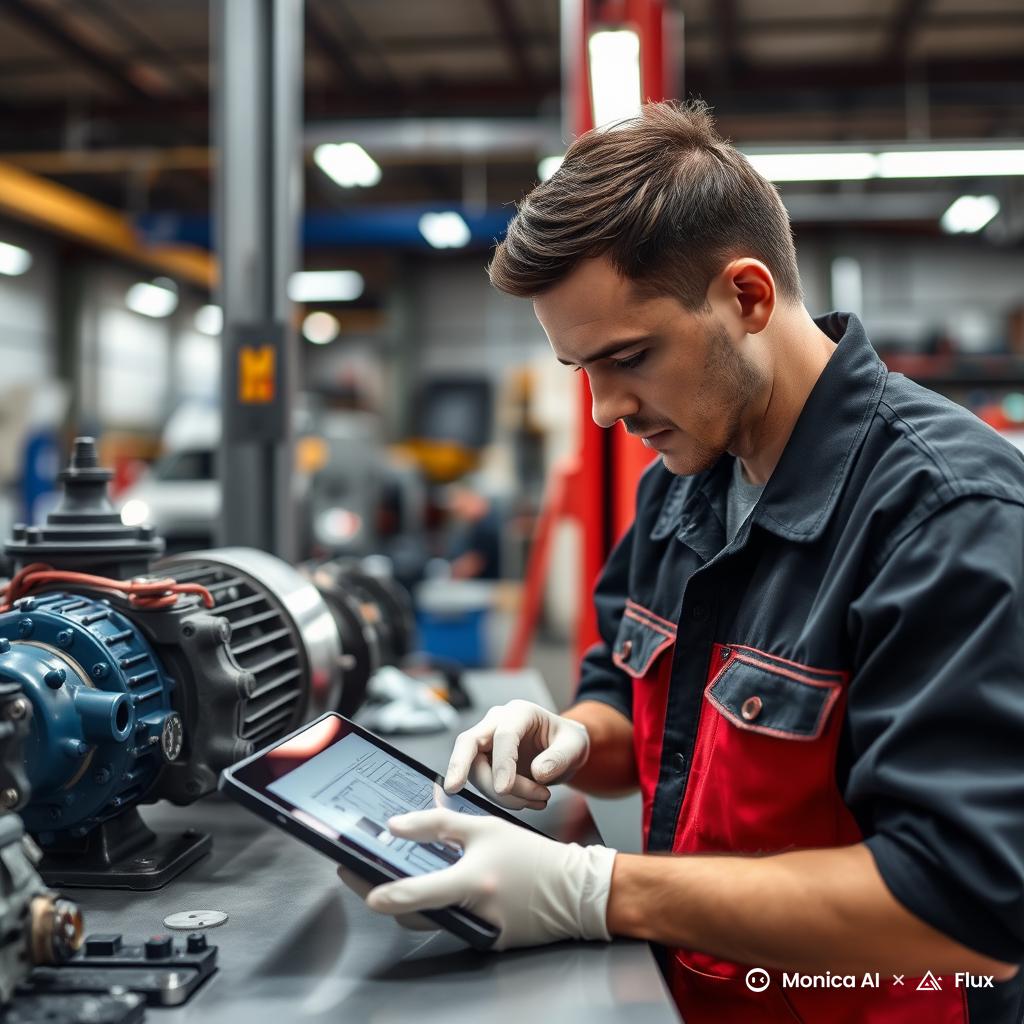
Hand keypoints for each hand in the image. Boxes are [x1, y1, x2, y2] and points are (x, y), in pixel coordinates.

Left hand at [352, 808, 616, 950]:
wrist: (575, 891)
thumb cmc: (531, 856)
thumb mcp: (487, 827)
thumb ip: (441, 824)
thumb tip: (397, 826)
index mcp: (473, 882)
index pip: (419, 891)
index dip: (385, 893)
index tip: (364, 890)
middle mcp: (475, 913)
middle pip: (417, 914)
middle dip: (389, 900)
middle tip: (366, 884)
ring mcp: (481, 933)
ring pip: (434, 922)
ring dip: (414, 905)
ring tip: (395, 883)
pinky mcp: (490, 943)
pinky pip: (457, 926)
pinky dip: (445, 911)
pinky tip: (438, 893)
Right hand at [444, 700, 589, 809]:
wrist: (563, 749)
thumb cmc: (567, 741)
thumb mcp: (575, 745)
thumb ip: (560, 758)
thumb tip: (539, 773)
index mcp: (520, 712)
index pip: (503, 734)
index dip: (502, 762)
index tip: (505, 788)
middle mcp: (497, 723)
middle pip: (469, 742)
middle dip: (459, 765)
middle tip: (454, 789)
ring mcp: (487, 742)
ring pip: (475, 769)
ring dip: (500, 793)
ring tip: (538, 799)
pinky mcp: (485, 762)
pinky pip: (482, 782)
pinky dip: (501, 798)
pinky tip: (526, 802)